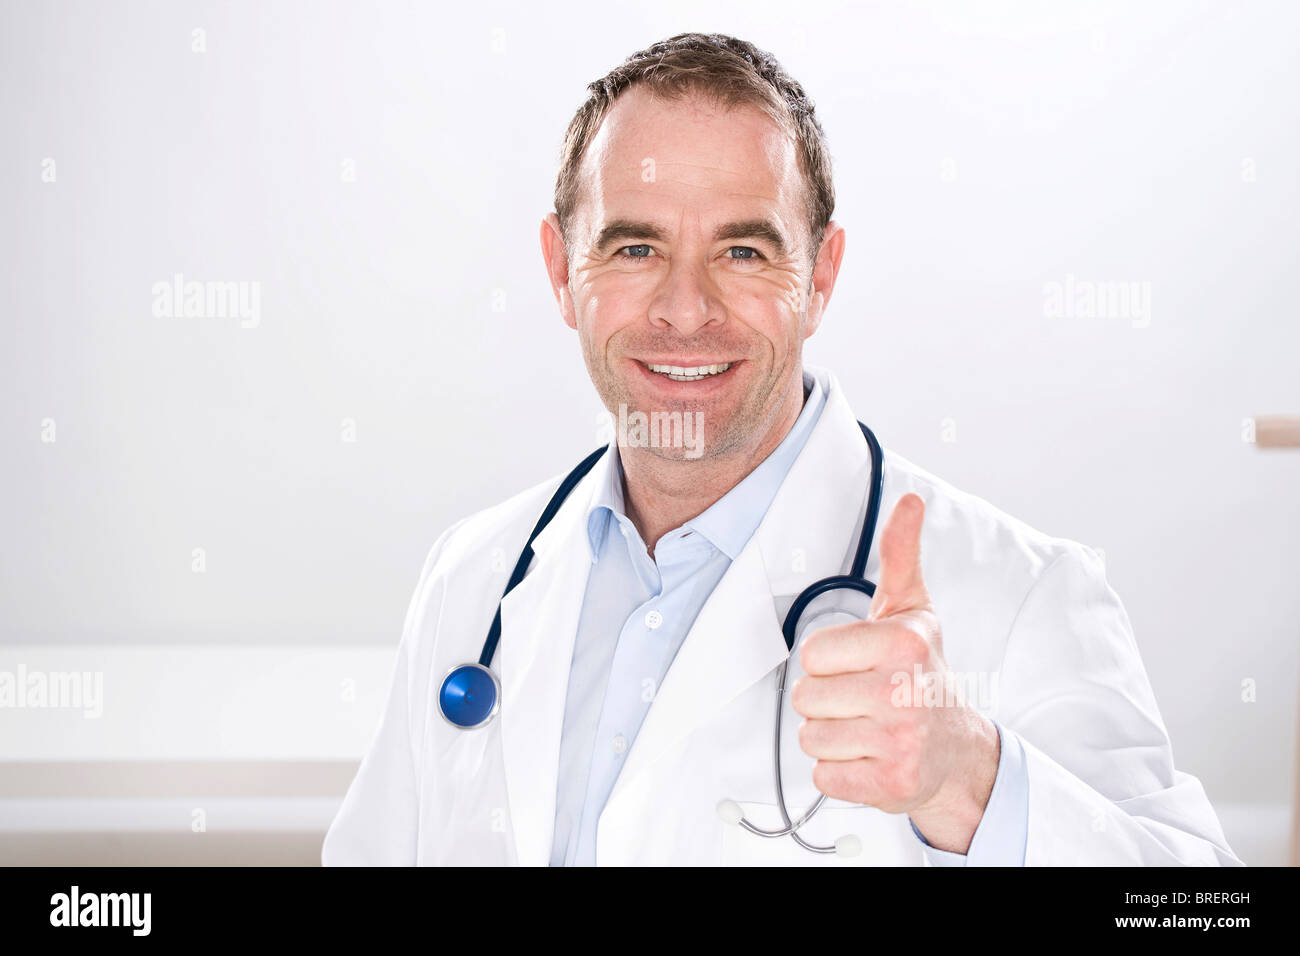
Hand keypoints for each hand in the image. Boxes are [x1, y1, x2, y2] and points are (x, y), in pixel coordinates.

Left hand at [790, 493, 1000, 852]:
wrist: (956, 748)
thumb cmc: (922, 673)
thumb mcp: (911, 610)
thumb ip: (900, 555)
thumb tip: (911, 500)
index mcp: (905, 643)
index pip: (812, 655)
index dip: (828, 662)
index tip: (860, 665)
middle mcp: (907, 692)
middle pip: (806, 697)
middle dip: (827, 700)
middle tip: (864, 700)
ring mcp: (901, 742)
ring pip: (812, 738)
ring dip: (832, 737)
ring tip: (868, 728)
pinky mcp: (892, 785)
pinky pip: (823, 777)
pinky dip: (840, 773)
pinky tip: (870, 758)